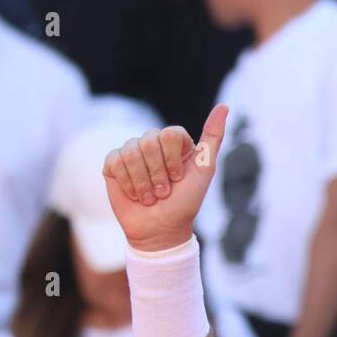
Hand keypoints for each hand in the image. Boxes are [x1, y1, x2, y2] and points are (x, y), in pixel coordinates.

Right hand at [103, 105, 228, 252]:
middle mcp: (151, 142)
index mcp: (174, 141)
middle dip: (158, 174)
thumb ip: (213, 138)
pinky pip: (115, 162)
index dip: (172, 160)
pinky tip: (134, 195)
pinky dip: (128, 183)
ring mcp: (131, 152)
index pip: (170, 134)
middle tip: (163, 192)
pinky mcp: (113, 164)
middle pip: (149, 141)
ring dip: (143, 182)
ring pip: (131, 152)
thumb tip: (224, 106)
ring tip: (150, 197)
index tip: (178, 179)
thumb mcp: (204, 171)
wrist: (160, 230)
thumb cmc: (184, 203)